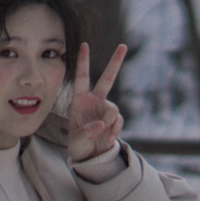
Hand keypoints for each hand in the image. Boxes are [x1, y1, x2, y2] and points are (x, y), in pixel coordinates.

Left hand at [66, 42, 126, 163]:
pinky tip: (108, 139)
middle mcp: (94, 101)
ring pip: (113, 109)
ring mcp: (106, 110)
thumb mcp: (76, 140)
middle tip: (123, 46)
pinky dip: (114, 131)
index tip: (84, 45)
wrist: (90, 156)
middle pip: (107, 79)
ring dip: (109, 123)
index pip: (82, 78)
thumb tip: (101, 124)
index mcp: (79, 100)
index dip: (83, 62)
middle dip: (115, 63)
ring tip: (102, 135)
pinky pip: (118, 122)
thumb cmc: (78, 144)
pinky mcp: (115, 120)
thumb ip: (87, 131)